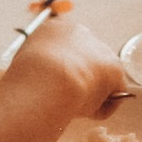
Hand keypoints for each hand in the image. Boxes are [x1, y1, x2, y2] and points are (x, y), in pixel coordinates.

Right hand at [9, 4, 125, 114]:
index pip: (65, 49)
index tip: (56, 87)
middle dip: (81, 79)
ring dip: (91, 93)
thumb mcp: (25, 68)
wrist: (46, 80)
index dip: (62, 71)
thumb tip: (44, 83)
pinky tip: (85, 111)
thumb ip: (40, 69)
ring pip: (100, 76)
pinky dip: (102, 107)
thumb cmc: (28, 78)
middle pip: (86, 60)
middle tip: (67, 100)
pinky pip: (111, 94)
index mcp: (55, 30)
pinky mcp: (115, 69)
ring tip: (73, 107)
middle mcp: (80, 33)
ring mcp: (100, 49)